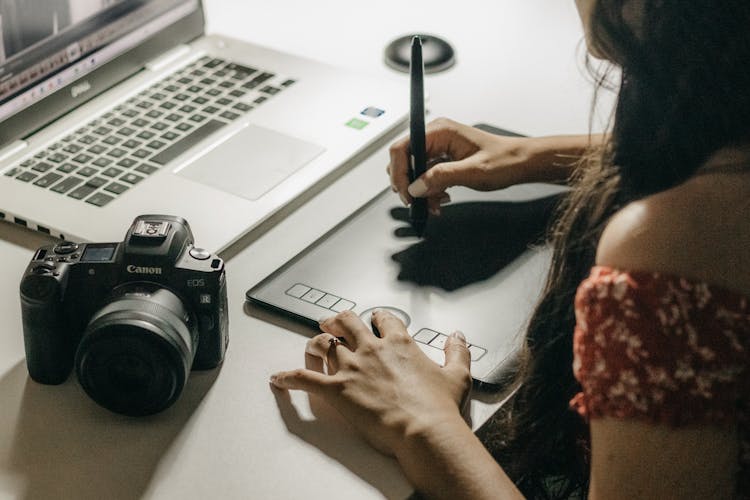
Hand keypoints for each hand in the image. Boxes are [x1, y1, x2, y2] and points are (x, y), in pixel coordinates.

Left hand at [270, 310, 471, 456]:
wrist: (423, 430)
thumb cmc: (438, 407)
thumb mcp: (457, 375)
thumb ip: (458, 351)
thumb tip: (458, 336)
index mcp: (399, 344)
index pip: (383, 319)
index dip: (377, 318)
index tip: (375, 319)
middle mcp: (371, 349)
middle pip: (347, 323)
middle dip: (337, 321)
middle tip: (331, 323)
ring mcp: (351, 368)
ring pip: (324, 345)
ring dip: (315, 343)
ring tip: (312, 344)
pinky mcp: (336, 390)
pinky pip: (304, 378)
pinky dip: (288, 377)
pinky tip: (279, 378)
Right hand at [387, 118, 532, 213]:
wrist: (520, 163)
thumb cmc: (505, 160)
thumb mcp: (474, 171)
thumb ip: (442, 177)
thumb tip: (416, 187)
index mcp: (440, 131)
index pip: (402, 148)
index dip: (399, 172)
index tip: (406, 193)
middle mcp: (435, 137)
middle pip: (404, 161)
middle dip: (409, 185)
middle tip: (418, 203)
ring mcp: (438, 149)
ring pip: (413, 172)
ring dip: (420, 192)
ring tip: (435, 204)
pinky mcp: (443, 160)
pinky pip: (425, 177)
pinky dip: (429, 191)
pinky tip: (441, 199)